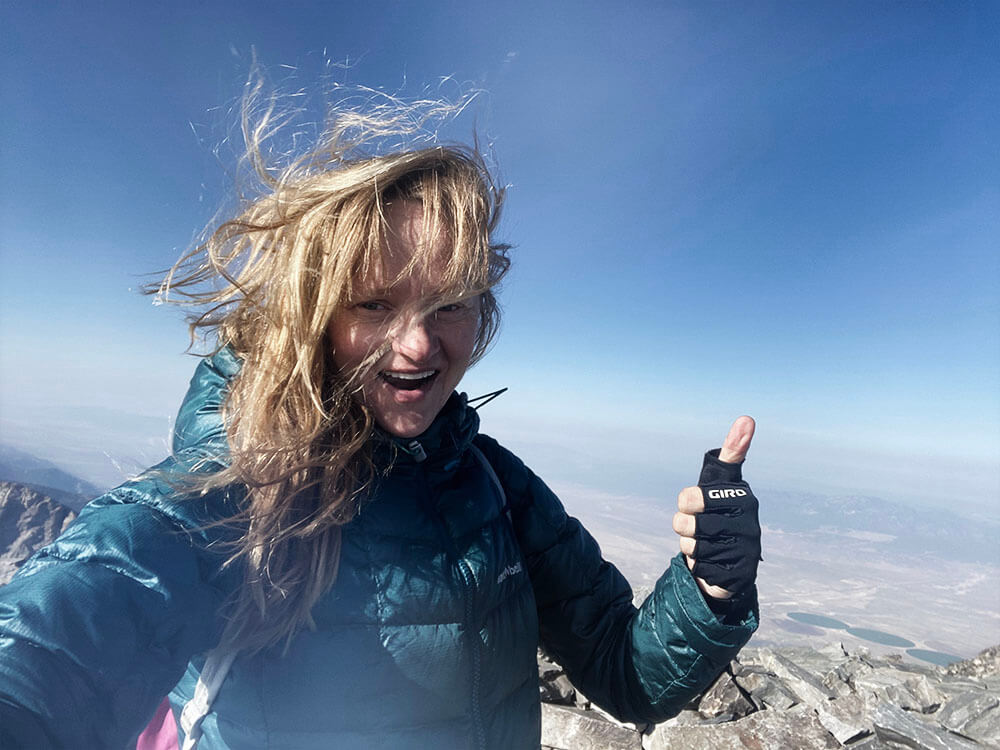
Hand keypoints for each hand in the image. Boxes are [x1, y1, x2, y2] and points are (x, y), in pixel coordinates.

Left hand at [672, 416, 758, 600]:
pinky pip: (698, 569)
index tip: (693, 503)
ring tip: (706, 543)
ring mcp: (745, 552)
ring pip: (690, 548)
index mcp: (742, 499)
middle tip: (697, 525)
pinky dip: (698, 566)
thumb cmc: (721, 512)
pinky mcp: (738, 576)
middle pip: (684, 524)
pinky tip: (711, 561)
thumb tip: (747, 418)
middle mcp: (750, 525)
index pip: (689, 497)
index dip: (685, 502)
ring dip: (690, 547)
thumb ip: (732, 451)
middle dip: (684, 526)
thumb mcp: (721, 482)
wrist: (732, 560)